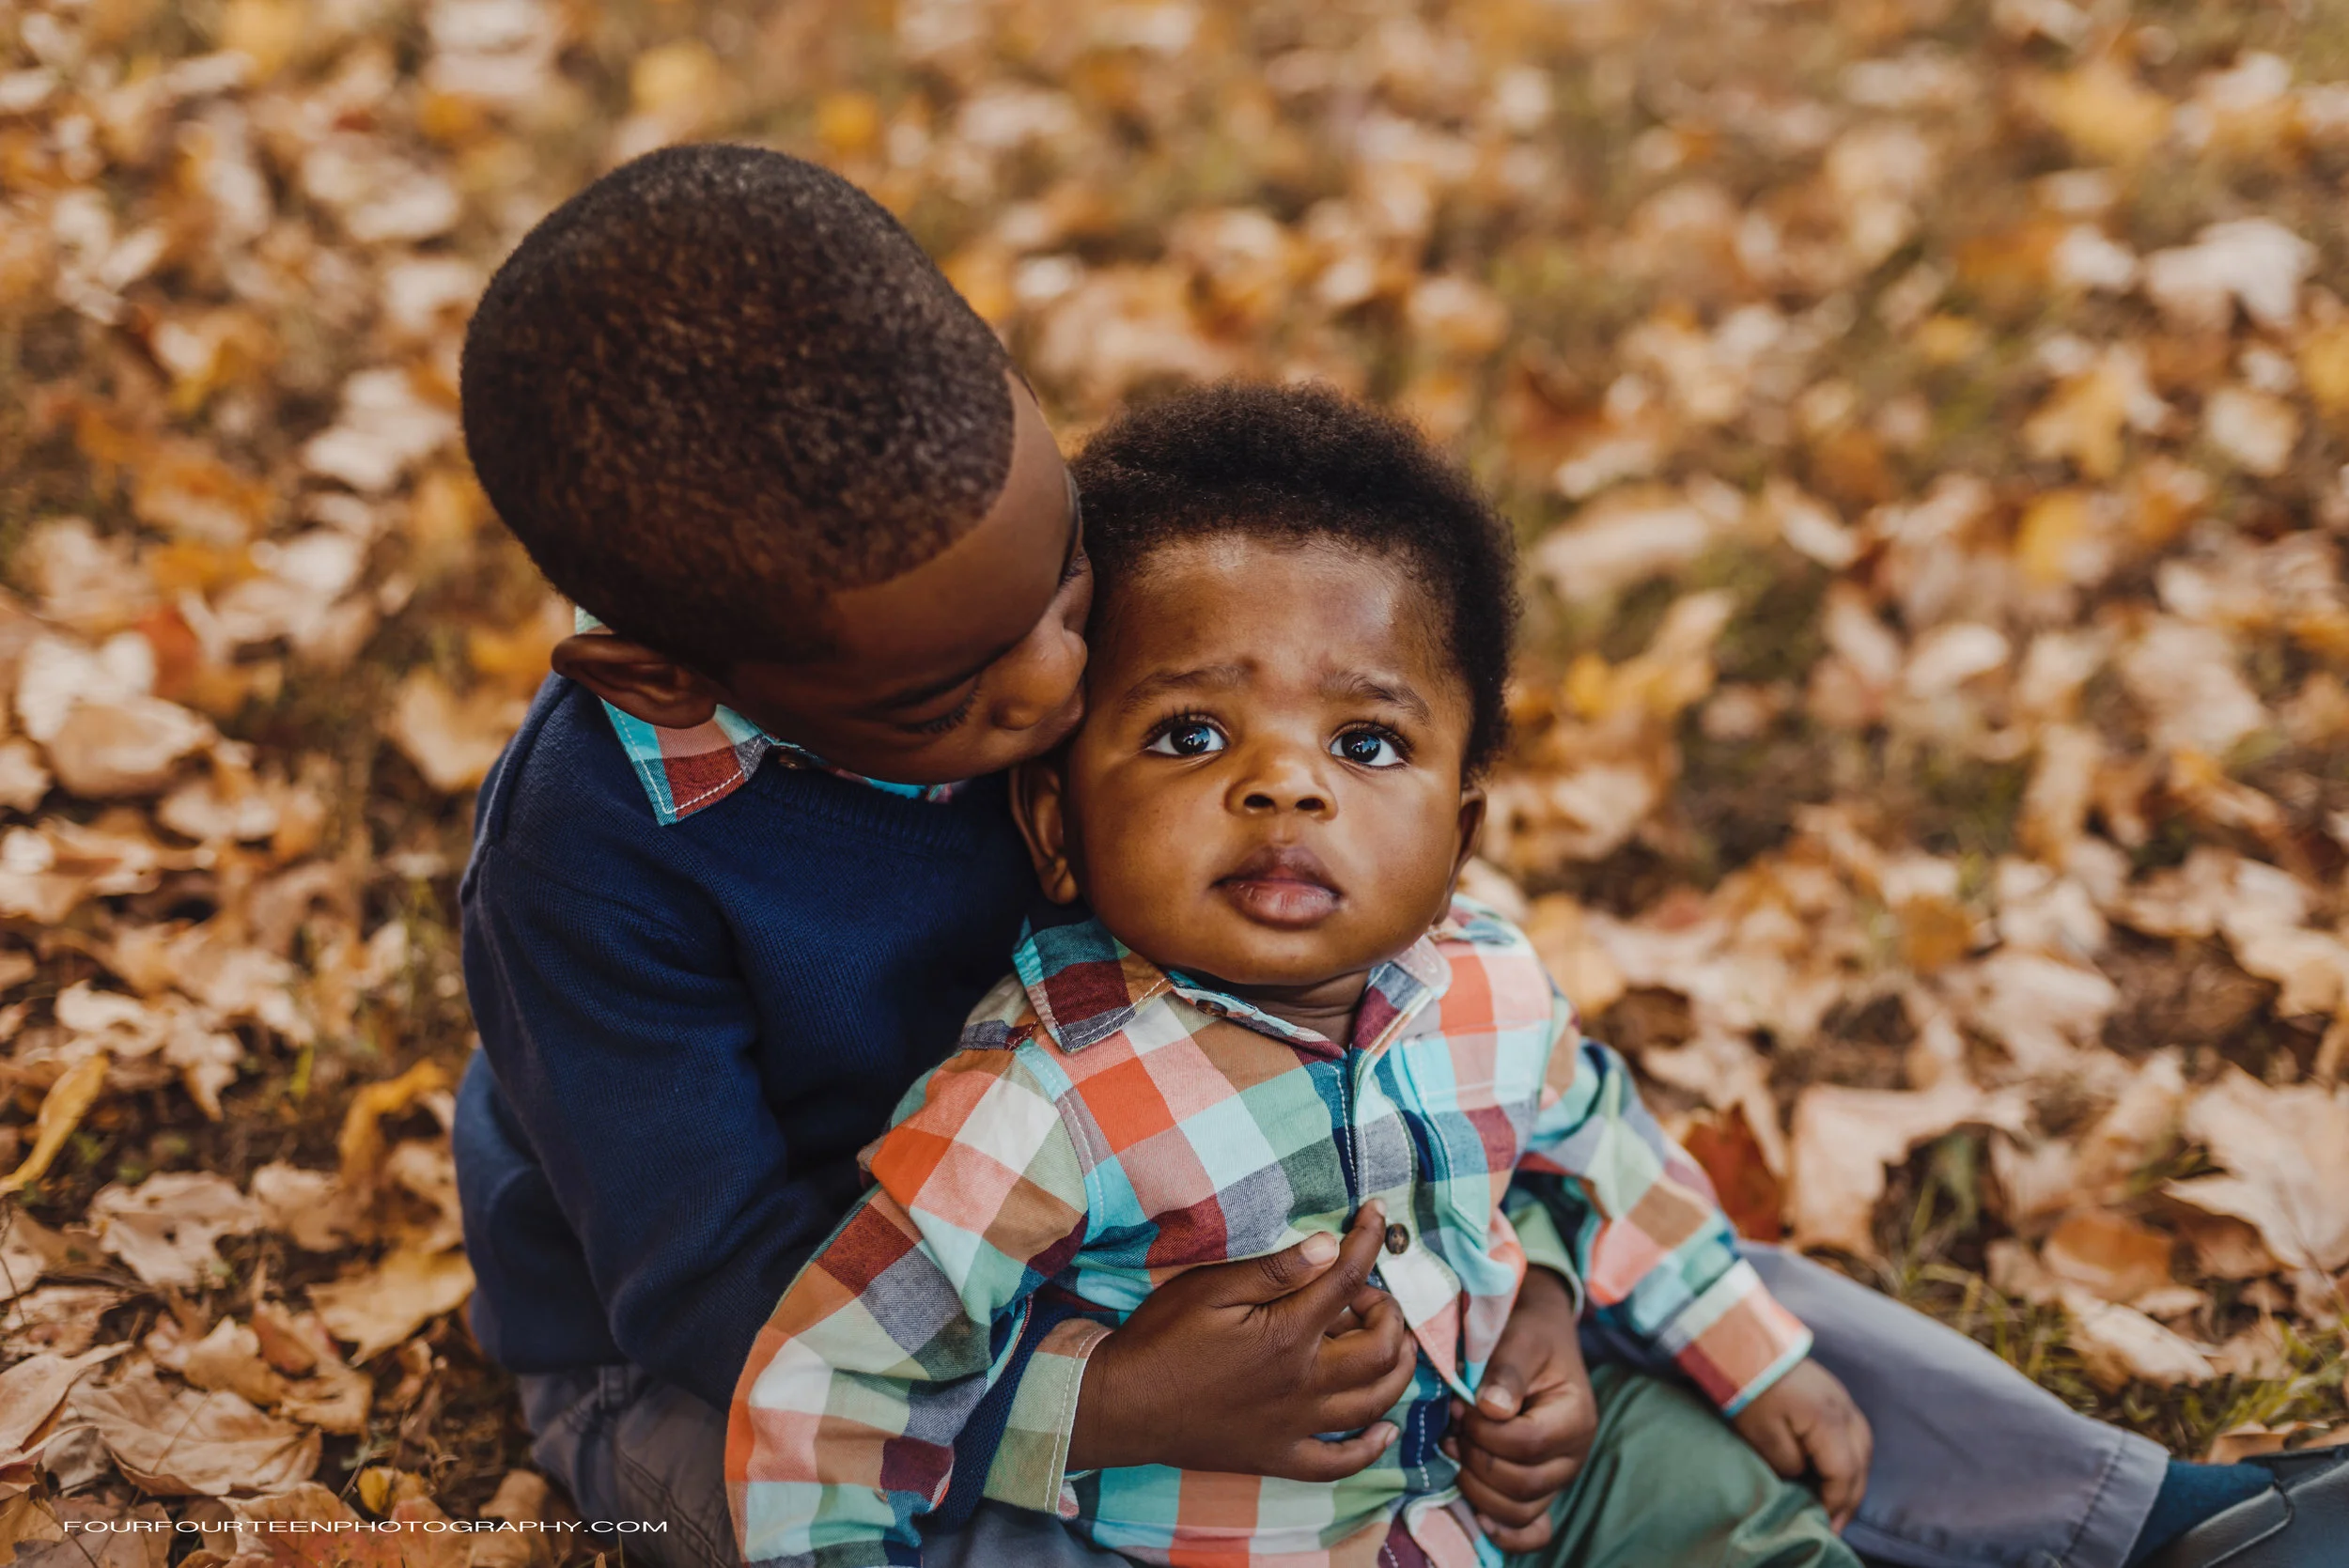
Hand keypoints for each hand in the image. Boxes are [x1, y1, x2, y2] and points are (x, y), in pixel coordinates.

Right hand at [1069, 1202, 1418, 1480]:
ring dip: (1399, 1370)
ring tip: (1398, 1346)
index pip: (1348, 1279)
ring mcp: (1296, 1425)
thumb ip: (1275, 1270)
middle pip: (1380, 1348)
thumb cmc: (1161, 1339)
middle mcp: (1304, 1383)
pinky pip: (1340, 1462)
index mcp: (1288, 1335)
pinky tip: (1383, 1429)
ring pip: (1375, 1402)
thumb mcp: (1210, 1287)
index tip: (1380, 1215)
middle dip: (1390, 1313)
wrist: (1123, 1405)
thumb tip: (1330, 1246)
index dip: (1370, 1240)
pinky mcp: (1279, 1455)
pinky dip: (1370, 1448)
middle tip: (1371, 1294)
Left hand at [1439, 1267, 1593, 1552]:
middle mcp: (1573, 1455)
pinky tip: (1476, 1511)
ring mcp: (1558, 1477)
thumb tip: (1491, 1410)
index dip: (1484, 1432)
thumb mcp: (1519, 1338)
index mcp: (1575, 1417)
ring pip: (1519, 1511)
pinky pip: (1530, 1530)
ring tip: (1456, 1448)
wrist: (1537, 1336)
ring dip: (1476, 1487)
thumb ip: (1507, 1370)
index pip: (1527, 1444)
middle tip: (1453, 1427)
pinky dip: (1503, 1530)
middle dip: (1475, 1458)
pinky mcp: (1542, 1489)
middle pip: (1521, 1484)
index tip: (1459, 1406)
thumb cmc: (1528, 1333)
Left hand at [1729, 1359, 1872, 1530]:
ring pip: (1863, 1449)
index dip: (1835, 1503)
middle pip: (1861, 1464)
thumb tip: (1802, 1477)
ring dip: (1853, 1478)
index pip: (1844, 1474)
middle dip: (1849, 1498)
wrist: (1743, 1339)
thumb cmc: (1748, 1387)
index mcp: (1828, 1422)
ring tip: (1837, 1503)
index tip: (1824, 1525)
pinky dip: (1850, 1457)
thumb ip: (1787, 1462)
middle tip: (1835, 1525)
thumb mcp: (1761, 1432)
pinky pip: (1854, 1433)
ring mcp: (1842, 1398)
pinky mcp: (1833, 1392)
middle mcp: (1844, 1410)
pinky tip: (1836, 1469)